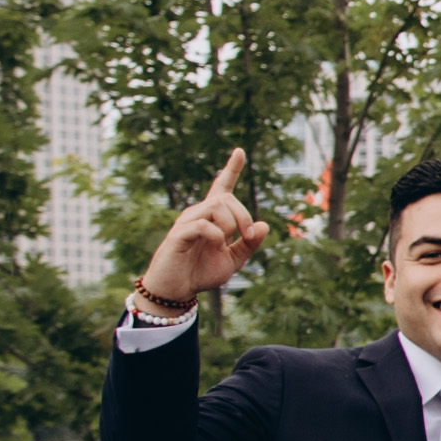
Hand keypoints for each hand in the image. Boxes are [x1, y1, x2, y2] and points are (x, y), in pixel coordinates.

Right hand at [131, 151, 270, 317]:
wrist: (177, 290)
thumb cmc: (201, 272)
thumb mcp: (233, 260)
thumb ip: (249, 244)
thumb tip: (264, 226)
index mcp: (213, 217)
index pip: (221, 187)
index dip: (231, 169)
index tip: (239, 151)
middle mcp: (198, 213)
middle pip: (227, 198)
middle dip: (244, 216)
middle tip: (247, 237)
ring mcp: (187, 222)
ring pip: (216, 206)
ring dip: (231, 224)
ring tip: (226, 243)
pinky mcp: (178, 234)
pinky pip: (203, 224)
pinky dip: (215, 234)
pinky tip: (214, 245)